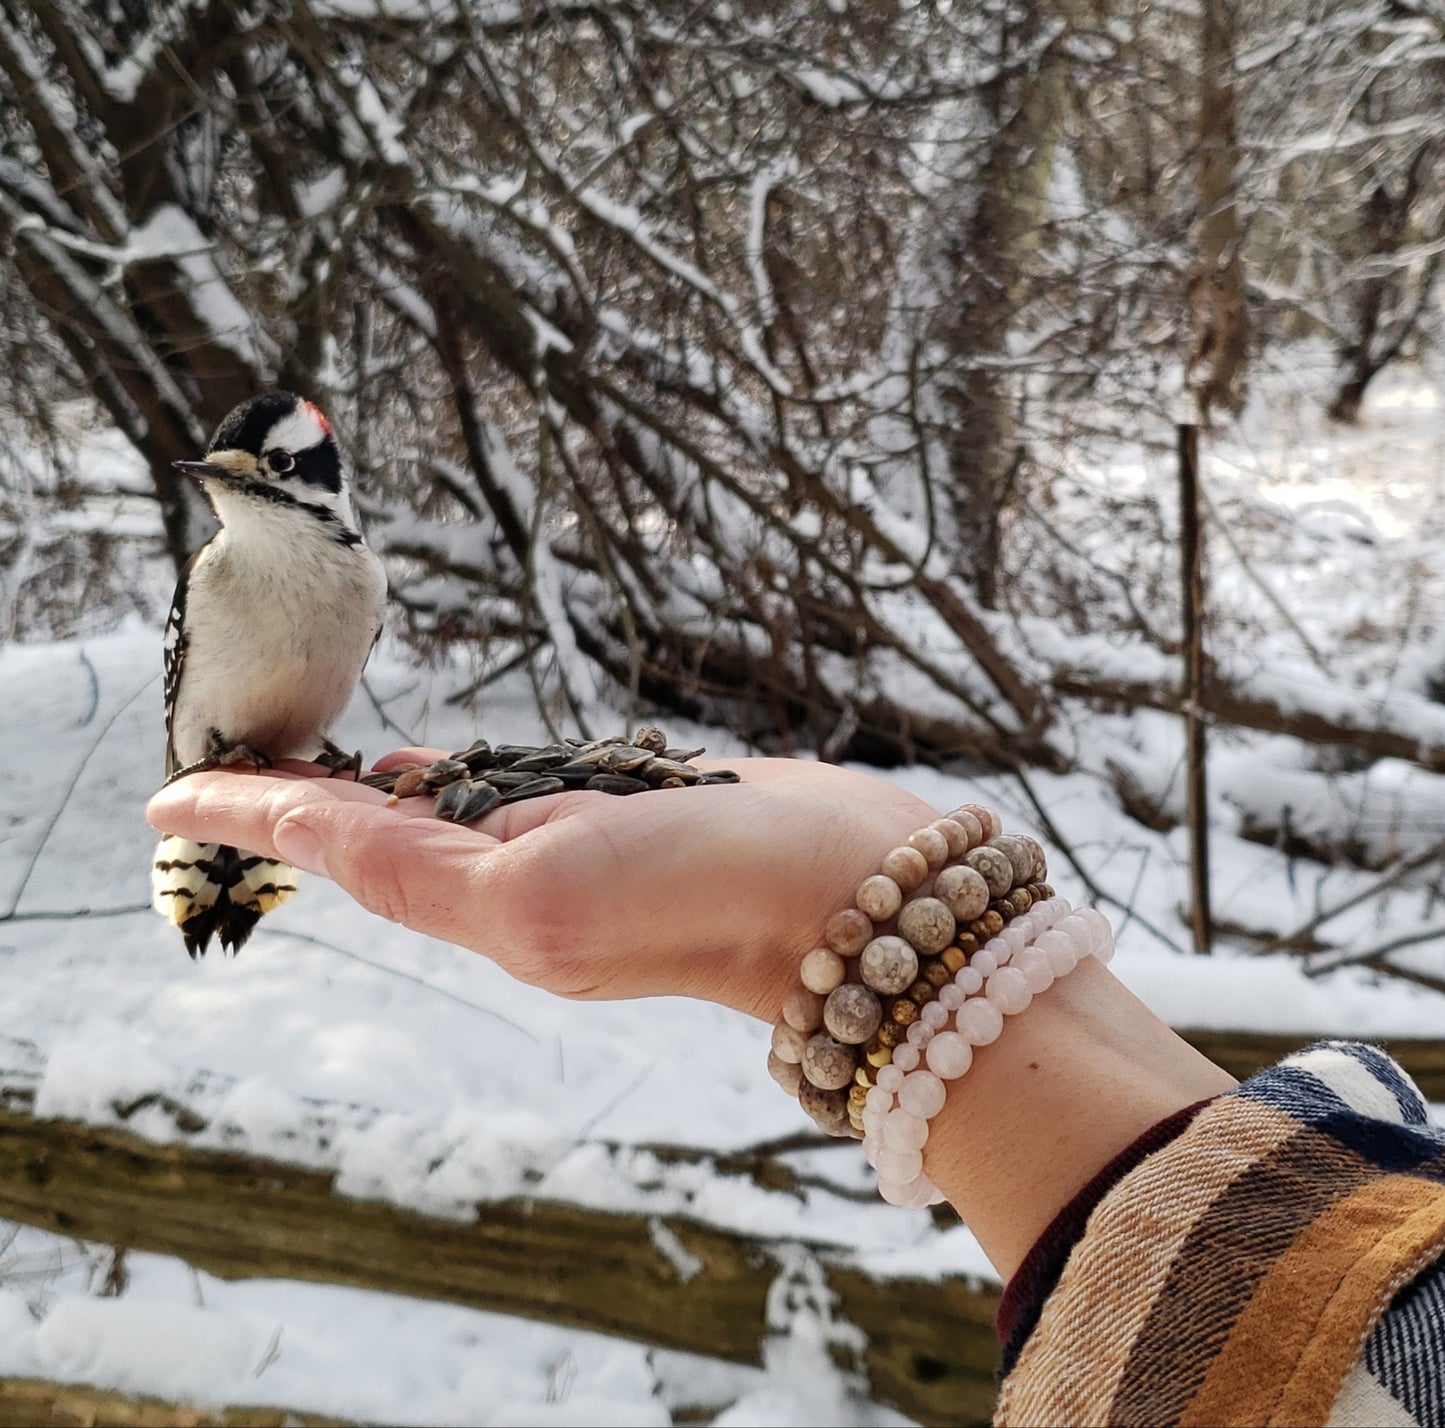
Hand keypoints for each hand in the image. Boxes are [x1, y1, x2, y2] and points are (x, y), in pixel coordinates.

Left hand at [145, 752, 936, 1020]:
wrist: (863, 898)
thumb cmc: (719, 897)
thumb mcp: (552, 893)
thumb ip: (436, 861)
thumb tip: (369, 808)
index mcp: (498, 910)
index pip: (349, 849)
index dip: (259, 814)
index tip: (174, 797)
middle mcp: (530, 886)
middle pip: (384, 838)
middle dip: (298, 803)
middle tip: (224, 764)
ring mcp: (584, 853)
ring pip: (447, 815)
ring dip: (367, 791)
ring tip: (301, 761)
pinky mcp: (637, 817)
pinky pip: (520, 791)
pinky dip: (456, 777)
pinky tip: (423, 763)